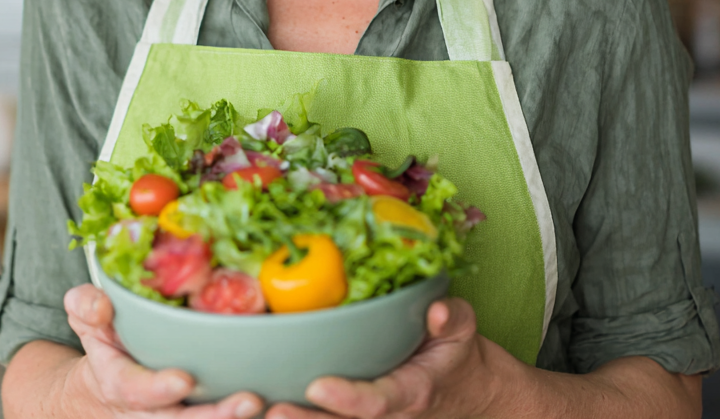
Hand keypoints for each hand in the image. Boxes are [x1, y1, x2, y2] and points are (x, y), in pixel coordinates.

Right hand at [60, 283, 263, 417]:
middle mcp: (150, 410)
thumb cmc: (106, 338)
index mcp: (121, 384)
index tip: (184, 379)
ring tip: (266, 404)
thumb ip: (87, 307)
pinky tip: (278, 406)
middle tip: (249, 401)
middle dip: (215, 415)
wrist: (108, 379)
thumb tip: (97, 301)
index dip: (158, 389)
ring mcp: (175, 417)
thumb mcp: (89, 319)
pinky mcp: (197, 415)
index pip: (137, 391)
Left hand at [266, 297, 498, 418]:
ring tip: (257, 412)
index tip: (318, 387)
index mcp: (411, 391)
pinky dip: (296, 418)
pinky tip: (260, 409)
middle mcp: (387, 413)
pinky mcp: (353, 416)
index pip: (378, 401)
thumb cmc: (453, 352)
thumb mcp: (462, 330)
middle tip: (272, 410)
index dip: (349, 398)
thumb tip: (436, 312)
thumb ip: (451, 318)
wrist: (462, 388)